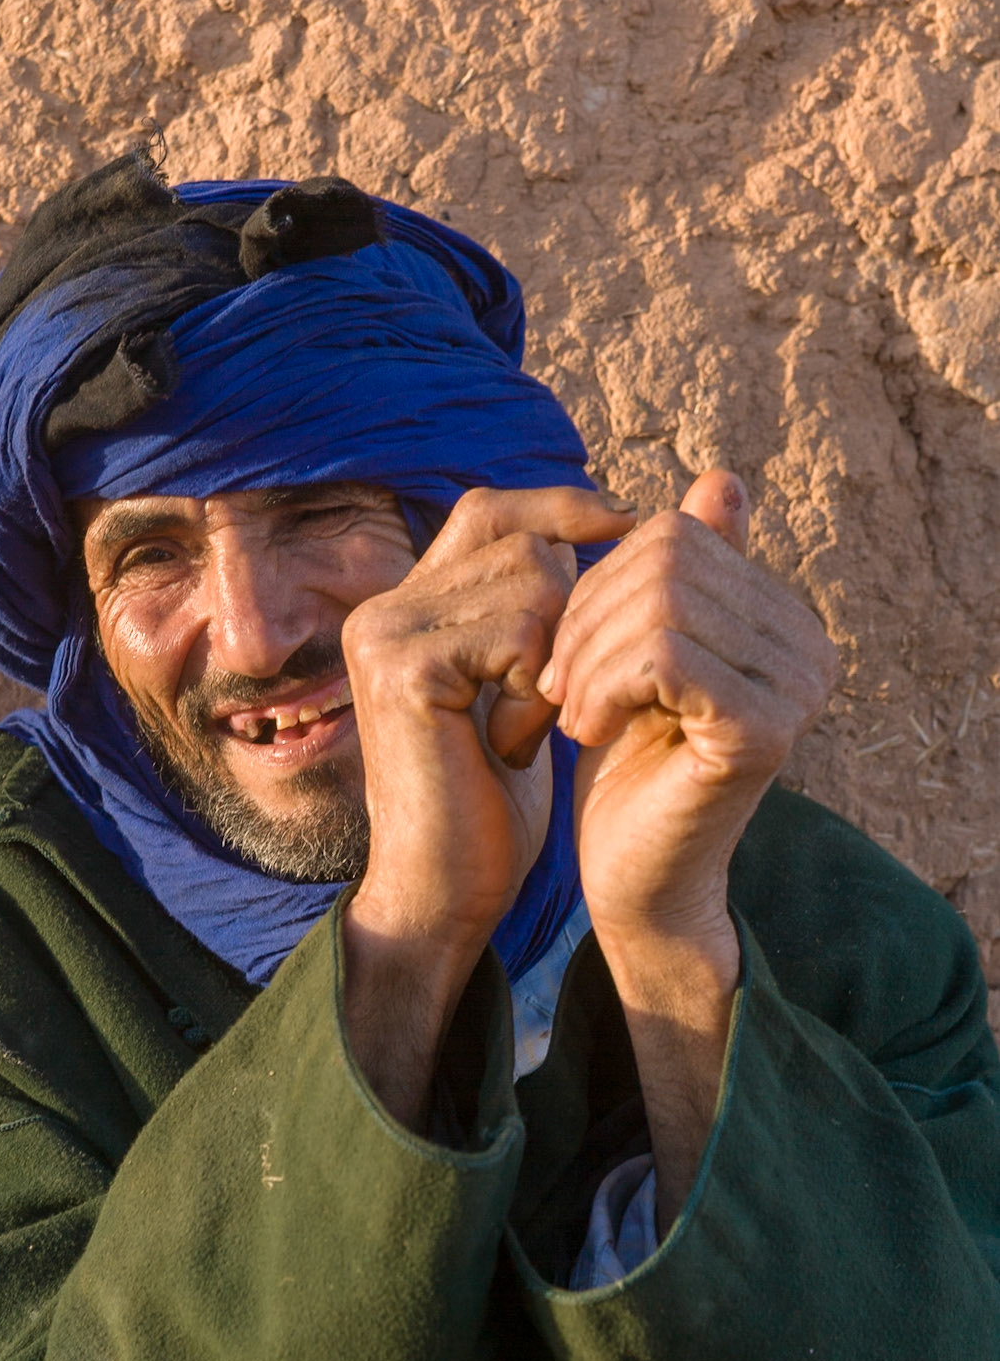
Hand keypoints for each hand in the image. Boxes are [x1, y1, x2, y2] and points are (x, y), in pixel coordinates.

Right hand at [339, 485, 634, 1127]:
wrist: (441, 893)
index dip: (562, 515)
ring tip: (527, 726)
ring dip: (556, 655)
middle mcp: (382, 609)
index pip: (491, 511)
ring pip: (531, 580)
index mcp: (403, 607)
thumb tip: (620, 514)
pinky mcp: (405, 670)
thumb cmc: (486, 804)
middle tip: (552, 696)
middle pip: (520, 538)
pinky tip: (512, 744)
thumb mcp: (518, 689)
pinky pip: (518, 630)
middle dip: (569, 608)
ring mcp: (384, 635)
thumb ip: (538, 611)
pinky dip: (537, 687)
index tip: (627, 541)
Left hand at [542, 470, 838, 1224]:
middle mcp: (809, 647)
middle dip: (584, 615)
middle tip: (552, 685)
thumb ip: (679, 577)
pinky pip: (663, 654)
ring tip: (566, 711)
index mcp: (784, 618)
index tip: (561, 650)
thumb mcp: (638, 654)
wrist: (632, 880)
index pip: (674, 534)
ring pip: (658, 602)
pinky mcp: (763, 731)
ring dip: (585, 656)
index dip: (596, 580)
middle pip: (665, 560)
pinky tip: (584, 730)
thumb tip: (724, 480)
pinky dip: (602, 685)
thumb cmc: (626, 767)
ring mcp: (796, 689)